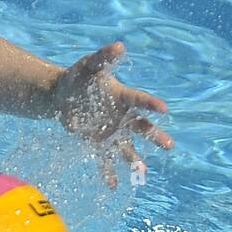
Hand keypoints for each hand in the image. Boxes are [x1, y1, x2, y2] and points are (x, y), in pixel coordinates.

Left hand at [49, 41, 173, 189]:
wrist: (61, 95)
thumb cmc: (79, 77)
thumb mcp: (89, 65)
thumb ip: (104, 58)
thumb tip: (119, 45)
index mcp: (123, 97)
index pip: (140, 100)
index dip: (151, 104)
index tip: (164, 109)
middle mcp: (122, 117)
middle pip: (142, 128)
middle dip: (155, 136)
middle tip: (170, 146)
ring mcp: (112, 132)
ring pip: (127, 148)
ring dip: (134, 159)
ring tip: (142, 171)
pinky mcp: (97, 143)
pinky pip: (105, 160)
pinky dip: (108, 172)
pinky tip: (112, 185)